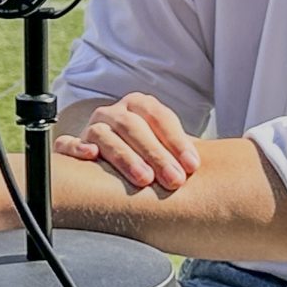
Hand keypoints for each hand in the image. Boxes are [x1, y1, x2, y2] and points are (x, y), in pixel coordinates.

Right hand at [56, 92, 200, 191]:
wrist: (114, 156)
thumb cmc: (149, 157)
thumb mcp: (167, 149)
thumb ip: (183, 154)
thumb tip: (219, 168)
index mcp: (139, 106)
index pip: (158, 117)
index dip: (176, 141)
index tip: (192, 167)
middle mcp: (114, 113)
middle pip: (133, 127)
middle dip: (156, 155)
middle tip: (174, 181)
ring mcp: (91, 127)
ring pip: (105, 136)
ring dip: (125, 157)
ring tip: (144, 179)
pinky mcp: (71, 144)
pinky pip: (67, 144)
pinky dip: (77, 148)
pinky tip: (90, 156)